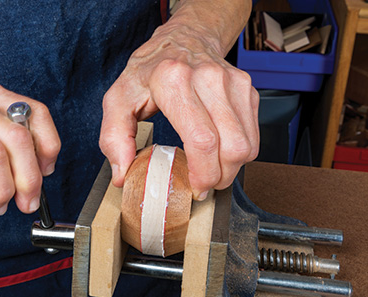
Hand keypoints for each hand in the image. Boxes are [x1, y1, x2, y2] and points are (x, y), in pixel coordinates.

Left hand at [99, 0, 257, 199]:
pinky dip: (239, 152)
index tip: (195, 187)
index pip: (202, 140)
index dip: (203, 173)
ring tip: (212, 170)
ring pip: (247, 145)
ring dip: (232, 169)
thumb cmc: (150, 71)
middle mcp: (209, 79)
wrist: (183, 38)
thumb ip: (113, 137)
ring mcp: (233, 82)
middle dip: (219, 178)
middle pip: (231, 148)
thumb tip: (122, 173)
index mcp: (173, 81)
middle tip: (203, 185)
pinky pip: (253, 135)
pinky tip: (220, 150)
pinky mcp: (247, 88)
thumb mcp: (118, 98)